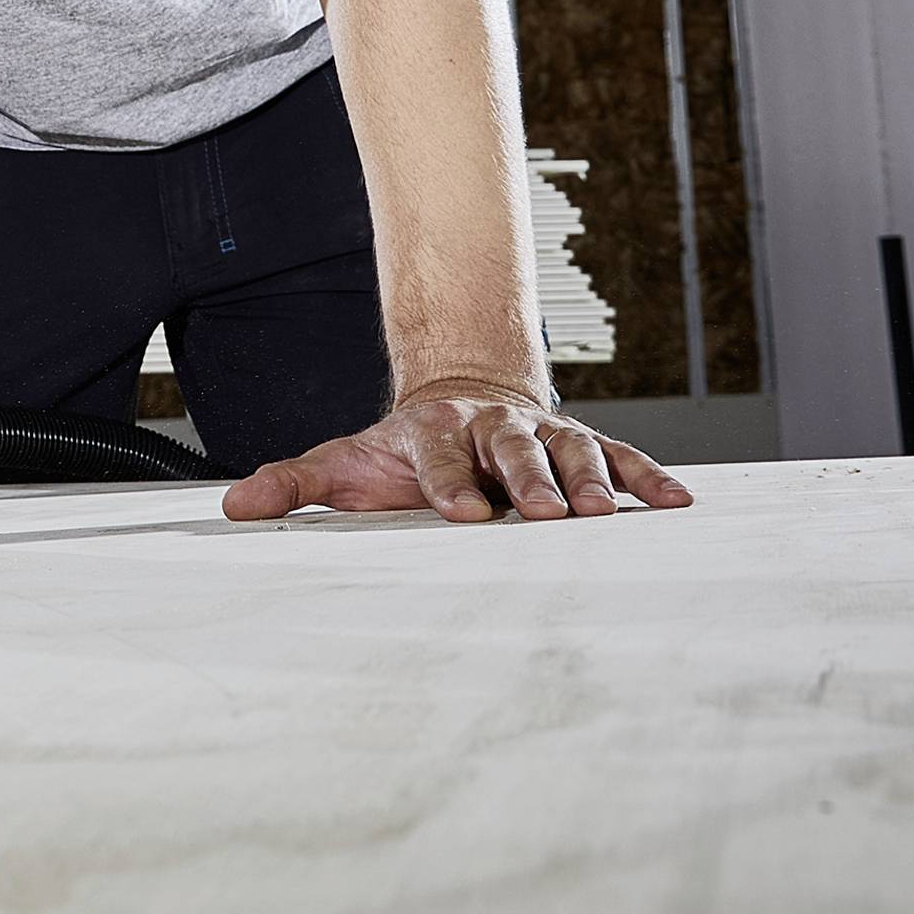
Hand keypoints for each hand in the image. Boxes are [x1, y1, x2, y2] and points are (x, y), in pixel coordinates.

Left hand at [220, 382, 694, 524]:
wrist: (458, 397)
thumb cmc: (401, 450)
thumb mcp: (344, 463)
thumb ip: (293, 485)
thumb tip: (235, 510)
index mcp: (433, 431)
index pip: (440, 457)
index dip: (451, 483)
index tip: (464, 513)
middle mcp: (492, 428)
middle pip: (513, 450)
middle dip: (529, 482)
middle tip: (547, 516)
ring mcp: (541, 433)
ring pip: (570, 450)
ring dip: (591, 479)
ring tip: (608, 514)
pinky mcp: (581, 444)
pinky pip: (620, 458)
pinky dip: (648, 478)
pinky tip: (678, 504)